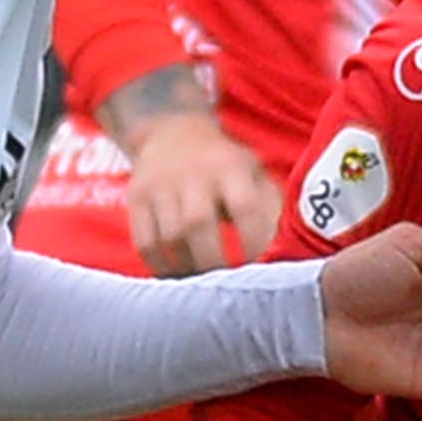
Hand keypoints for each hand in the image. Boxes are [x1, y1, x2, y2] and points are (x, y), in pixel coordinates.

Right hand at [124, 111, 280, 275]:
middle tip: (227, 286)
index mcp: (229, 166)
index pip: (244, 206)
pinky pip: (145, 243)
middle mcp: (191, 172)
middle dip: (215, 261)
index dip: (253, 240)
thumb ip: (270, 207)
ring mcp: (159, 184)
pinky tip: (178, 277)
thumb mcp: (252, 173)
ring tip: (204, 287)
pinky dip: (161, 266)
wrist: (173, 133)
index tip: (260, 266)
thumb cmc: (225, 166)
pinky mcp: (136, 198)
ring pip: (170, 237)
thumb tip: (285, 249)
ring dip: (188, 269)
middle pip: (198, 224)